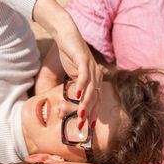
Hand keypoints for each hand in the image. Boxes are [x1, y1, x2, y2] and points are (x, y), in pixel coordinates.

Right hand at [32, 0, 102, 124]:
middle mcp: (97, 75)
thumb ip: (76, 88)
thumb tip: (73, 103)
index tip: (88, 127)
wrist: (67, 35)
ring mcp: (92, 67)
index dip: (93, 114)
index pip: (96, 100)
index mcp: (96, 80)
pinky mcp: (83, 59)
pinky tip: (76, 94)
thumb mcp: (74, 76)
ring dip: (85, 103)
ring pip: (91, 89)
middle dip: (89, 113)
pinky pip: (84, 75)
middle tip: (82, 126)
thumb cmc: (70, 57)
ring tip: (81, 114)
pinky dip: (81, 85)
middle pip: (95, 98)